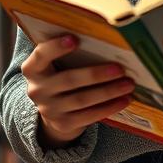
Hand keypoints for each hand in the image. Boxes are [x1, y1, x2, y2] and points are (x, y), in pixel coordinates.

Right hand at [21, 34, 135, 148]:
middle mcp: (37, 90)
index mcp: (33, 68)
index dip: (56, 47)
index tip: (75, 39)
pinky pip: (88, 116)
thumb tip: (107, 39)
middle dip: (96, 74)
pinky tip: (124, 100)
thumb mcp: (59, 63)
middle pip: (68, 80)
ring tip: (128, 84)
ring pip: (82, 99)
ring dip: (108, 91)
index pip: (41, 55)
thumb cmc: (63, 75)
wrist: (54, 111)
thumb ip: (72, 53)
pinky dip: (108, 108)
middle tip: (120, 69)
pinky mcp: (63, 124)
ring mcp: (49, 109)